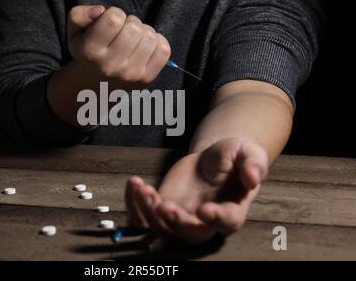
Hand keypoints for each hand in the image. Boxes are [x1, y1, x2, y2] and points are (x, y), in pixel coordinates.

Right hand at [67, 5, 170, 89]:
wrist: (96, 86)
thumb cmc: (88, 51)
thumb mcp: (74, 32)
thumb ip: (80, 15)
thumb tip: (100, 11)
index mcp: (90, 51)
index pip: (114, 19)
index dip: (115, 13)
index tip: (111, 22)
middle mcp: (110, 66)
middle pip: (134, 28)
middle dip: (131, 22)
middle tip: (124, 31)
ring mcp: (130, 74)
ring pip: (150, 37)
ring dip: (144, 32)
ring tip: (134, 39)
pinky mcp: (146, 78)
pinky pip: (164, 50)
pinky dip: (158, 42)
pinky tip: (145, 46)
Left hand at [125, 137, 268, 243]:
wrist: (215, 156)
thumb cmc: (235, 155)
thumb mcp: (248, 152)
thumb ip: (253, 164)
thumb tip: (254, 177)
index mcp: (232, 210)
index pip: (226, 222)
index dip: (216, 219)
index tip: (204, 210)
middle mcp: (206, 221)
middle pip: (191, 234)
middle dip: (176, 223)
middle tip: (164, 206)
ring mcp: (182, 217)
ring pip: (164, 229)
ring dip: (150, 213)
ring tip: (143, 189)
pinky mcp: (164, 207)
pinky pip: (145, 217)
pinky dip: (134, 205)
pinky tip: (134, 184)